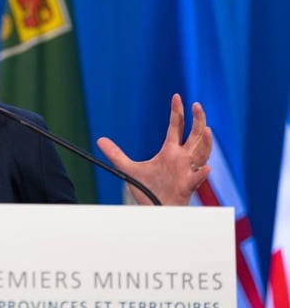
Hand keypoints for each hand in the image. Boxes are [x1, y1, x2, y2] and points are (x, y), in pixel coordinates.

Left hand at [96, 94, 211, 205]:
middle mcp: (181, 159)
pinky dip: (201, 173)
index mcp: (170, 151)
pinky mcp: (187, 186)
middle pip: (194, 135)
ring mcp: (186, 171)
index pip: (176, 127)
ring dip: (205, 143)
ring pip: (201, 154)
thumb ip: (116, 154)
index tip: (177, 97)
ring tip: (207, 130)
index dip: (177, 112)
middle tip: (196, 105)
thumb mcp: (128, 169)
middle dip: (198, 120)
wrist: (154, 210)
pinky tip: (205, 167)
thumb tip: (100, 140)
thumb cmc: (148, 189)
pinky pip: (197, 179)